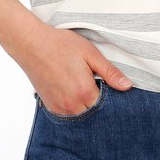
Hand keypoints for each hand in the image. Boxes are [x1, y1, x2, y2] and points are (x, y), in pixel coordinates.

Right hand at [14, 25, 132, 115]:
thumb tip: (127, 86)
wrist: (32, 44)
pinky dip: (74, 105)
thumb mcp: (90, 54)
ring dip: (86, 104)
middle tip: (96, 82)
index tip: (109, 85)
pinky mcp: (50, 107)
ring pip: (81, 114)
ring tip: (83, 84)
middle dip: (98, 101)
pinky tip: (73, 90)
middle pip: (94, 112)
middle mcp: (71, 106)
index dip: (111, 95)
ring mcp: (59, 108)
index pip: (107, 105)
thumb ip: (109, 72)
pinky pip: (68, 113)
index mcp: (84, 92)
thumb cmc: (61, 45)